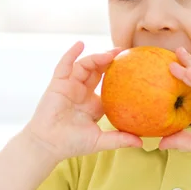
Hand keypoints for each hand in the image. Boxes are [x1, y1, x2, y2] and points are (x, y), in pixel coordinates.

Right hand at [23, 41, 141, 160]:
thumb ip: (119, 139)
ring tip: (110, 53)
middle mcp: (82, 92)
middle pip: (98, 70)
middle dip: (110, 60)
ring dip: (97, 57)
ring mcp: (70, 86)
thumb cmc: (72, 143)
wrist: (48, 145)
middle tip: (124, 53)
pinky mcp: (57, 84)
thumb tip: (142, 143)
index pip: (109, 85)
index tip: (134, 67)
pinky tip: (80, 44)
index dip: (120, 75)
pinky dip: (71, 53)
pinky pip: (64, 65)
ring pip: (84, 65)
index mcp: (93, 103)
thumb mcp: (100, 140)